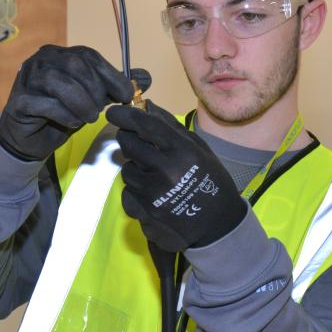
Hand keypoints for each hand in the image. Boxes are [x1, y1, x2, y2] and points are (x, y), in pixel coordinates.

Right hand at [0, 44, 150, 161]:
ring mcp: (27, 79)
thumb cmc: (63, 114)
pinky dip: (65, 115)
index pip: (89, 56)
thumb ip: (117, 88)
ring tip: (89, 118)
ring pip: (59, 83)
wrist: (32, 139)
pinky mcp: (19, 101)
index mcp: (61, 54)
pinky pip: (45, 104)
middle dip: (95, 90)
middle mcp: (42, 60)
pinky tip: (72, 123)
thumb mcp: (95, 100)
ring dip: (81, 103)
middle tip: (102, 110)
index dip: (111, 75)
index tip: (126, 95)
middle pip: (75, 66)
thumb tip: (147, 77)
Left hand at [107, 102, 246, 250]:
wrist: (218, 225)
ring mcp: (153, 194)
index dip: (125, 115)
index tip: (113, 112)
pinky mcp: (145, 213)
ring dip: (135, 168)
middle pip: (128, 144)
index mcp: (182, 152)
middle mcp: (165, 171)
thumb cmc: (211, 182)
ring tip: (153, 174)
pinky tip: (152, 194)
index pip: (145, 126)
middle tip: (139, 143)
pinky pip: (128, 194)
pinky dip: (136, 191)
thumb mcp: (199, 150)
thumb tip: (147, 107)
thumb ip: (172, 128)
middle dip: (129, 139)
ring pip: (126, 170)